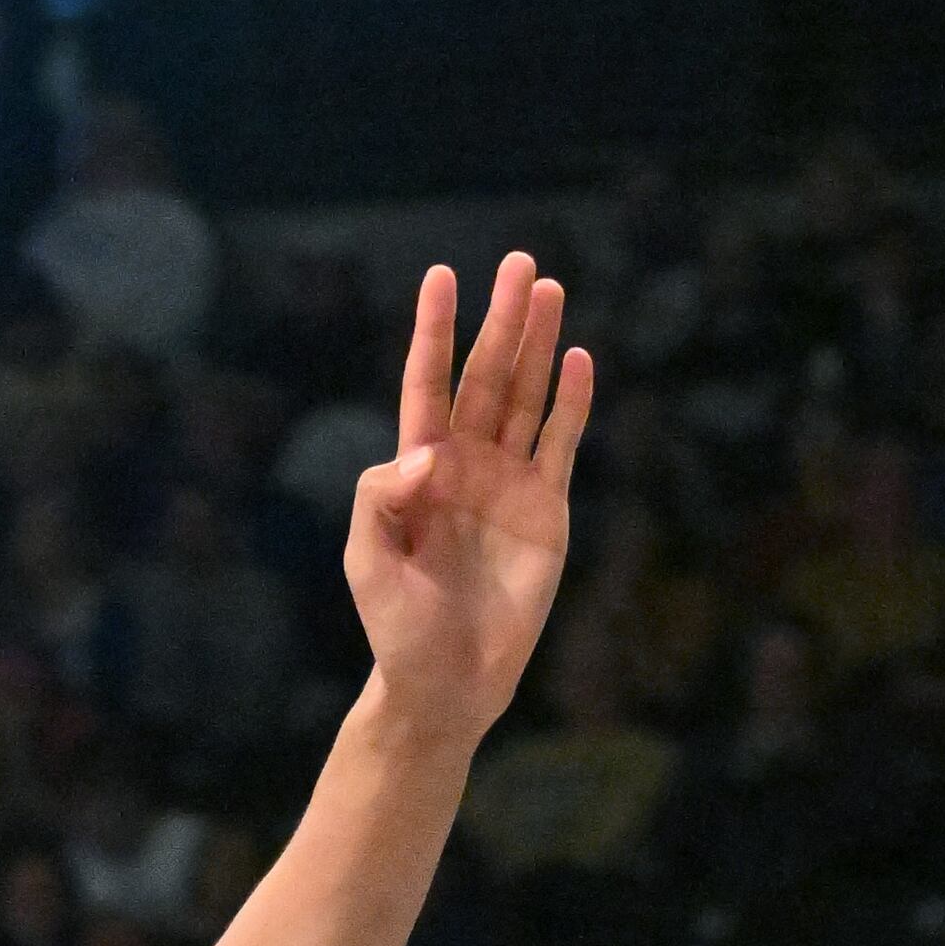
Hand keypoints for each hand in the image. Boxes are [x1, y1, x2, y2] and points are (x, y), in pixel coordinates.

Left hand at [343, 255, 595, 751]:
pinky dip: (571, 404)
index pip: (428, 383)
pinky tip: (578, 360)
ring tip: (550, 290)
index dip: (435, 331)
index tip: (442, 275)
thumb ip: (379, 497)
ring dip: (539, 345)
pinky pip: (559, 445)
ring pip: (527, 398)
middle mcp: (466, 464)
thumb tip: (427, 453)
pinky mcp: (546, 511)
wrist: (446, 684)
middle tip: (520, 262)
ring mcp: (509, 483)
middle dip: (502, 320)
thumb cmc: (397, 627)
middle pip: (487, 376)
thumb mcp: (366, 559)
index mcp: (418, 469)